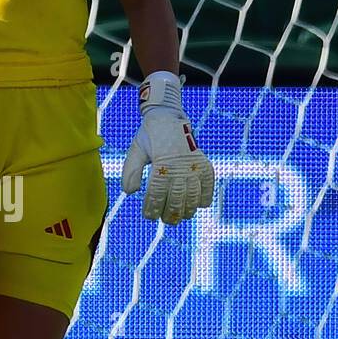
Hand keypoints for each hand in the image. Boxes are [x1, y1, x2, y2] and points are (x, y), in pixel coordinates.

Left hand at [121, 70, 214, 223]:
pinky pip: (208, 185)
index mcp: (161, 164)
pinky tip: (200, 205)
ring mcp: (193, 165)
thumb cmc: (150, 136)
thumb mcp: (135, 150)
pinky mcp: (204, 163)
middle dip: (169, 214)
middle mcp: (179, 166)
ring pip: (192, 196)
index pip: (156, 194)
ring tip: (180, 217)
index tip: (149, 216)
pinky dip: (205, 197)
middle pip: (175, 199)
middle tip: (165, 220)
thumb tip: (129, 193)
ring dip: (187, 210)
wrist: (169, 118)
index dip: (152, 209)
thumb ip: (130, 171)